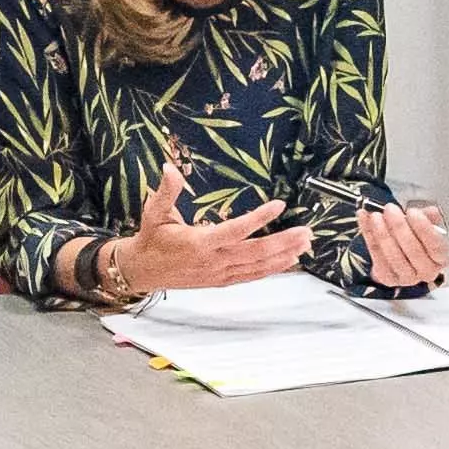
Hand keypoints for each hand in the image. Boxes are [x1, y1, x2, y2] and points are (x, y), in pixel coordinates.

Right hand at [98, 159, 304, 301]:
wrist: (142, 270)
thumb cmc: (151, 238)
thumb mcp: (153, 212)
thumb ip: (166, 191)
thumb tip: (169, 167)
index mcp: (199, 243)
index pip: (236, 230)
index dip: (259, 218)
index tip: (279, 204)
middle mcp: (213, 261)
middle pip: (255, 252)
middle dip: (283, 241)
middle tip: (306, 231)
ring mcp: (219, 274)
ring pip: (258, 267)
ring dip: (284, 255)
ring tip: (305, 244)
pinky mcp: (221, 281)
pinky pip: (252, 276)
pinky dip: (272, 269)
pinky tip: (289, 261)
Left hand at [352, 198, 448, 291]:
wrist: (403, 253)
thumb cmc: (419, 238)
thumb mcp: (427, 224)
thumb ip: (429, 217)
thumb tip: (431, 211)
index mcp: (442, 257)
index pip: (435, 245)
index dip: (423, 228)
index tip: (412, 212)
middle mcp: (427, 271)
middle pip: (413, 250)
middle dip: (399, 227)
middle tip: (390, 209)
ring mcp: (407, 278)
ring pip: (393, 255)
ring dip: (382, 233)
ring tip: (376, 215)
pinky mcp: (388, 278)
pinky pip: (376, 255)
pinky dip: (368, 235)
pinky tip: (365, 219)